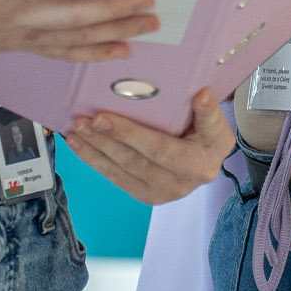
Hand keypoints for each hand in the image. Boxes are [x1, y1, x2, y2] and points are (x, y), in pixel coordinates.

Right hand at [0, 0, 159, 66]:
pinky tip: (121, 52)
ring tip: (149, 24)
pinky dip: (93, 53)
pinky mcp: (18, 45)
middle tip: (146, 1)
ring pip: (73, 39)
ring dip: (114, 32)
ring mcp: (17, 37)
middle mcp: (9, 20)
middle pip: (68, 17)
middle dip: (110, 10)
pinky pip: (63, 53)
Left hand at [66, 86, 234, 203]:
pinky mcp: (148, 196)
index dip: (200, 114)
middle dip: (121, 136)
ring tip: (79, 129)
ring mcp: (169, 190)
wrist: (199, 160)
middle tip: (96, 119)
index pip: (205, 129)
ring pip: (128, 169)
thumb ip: (206, 109)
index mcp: (212, 151)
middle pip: (153, 155)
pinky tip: (79, 144)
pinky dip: (95, 160)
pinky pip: (117, 178)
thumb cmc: (201, 132)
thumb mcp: (210, 118)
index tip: (198, 96)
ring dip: (99, 148)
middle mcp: (193, 175)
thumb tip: (202, 94)